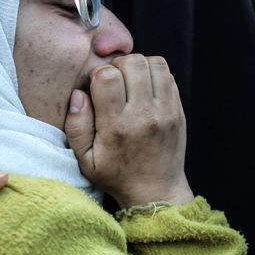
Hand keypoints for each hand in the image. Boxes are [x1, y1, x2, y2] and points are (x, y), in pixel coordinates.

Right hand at [64, 54, 193, 208]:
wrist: (155, 191)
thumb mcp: (85, 159)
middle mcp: (143, 115)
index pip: (107, 76)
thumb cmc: (116, 175)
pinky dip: (154, 75)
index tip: (97, 88)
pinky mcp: (178, 111)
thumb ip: (76, 126)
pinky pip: (168, 75)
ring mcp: (165, 111)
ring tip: (130, 82)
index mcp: (116, 126)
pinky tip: (144, 90)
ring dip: (138, 67)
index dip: (98, 74)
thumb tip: (78, 94)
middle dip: (118, 66)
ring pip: (154, 63)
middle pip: (133, 63)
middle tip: (114, 83)